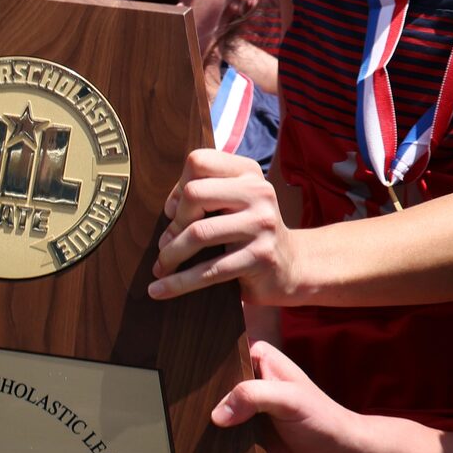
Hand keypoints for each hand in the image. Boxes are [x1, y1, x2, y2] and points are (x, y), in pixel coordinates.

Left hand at [152, 149, 303, 301]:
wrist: (291, 267)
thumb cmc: (249, 234)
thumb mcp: (231, 205)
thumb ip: (203, 196)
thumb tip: (169, 211)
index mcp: (248, 173)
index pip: (198, 162)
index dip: (178, 187)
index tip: (175, 212)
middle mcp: (258, 192)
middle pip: (194, 193)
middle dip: (174, 223)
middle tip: (167, 243)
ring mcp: (261, 224)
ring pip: (198, 233)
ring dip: (170, 255)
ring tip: (161, 268)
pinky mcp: (260, 256)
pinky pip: (209, 270)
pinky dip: (178, 283)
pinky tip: (160, 290)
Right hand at [208, 340, 384, 452]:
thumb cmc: (320, 419)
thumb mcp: (289, 399)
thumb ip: (252, 396)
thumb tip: (217, 415)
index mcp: (258, 356)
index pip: (224, 353)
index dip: (210, 366)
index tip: (195, 377)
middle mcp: (246, 376)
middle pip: (213, 380)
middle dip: (207, 394)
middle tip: (197, 405)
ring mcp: (241, 402)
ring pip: (211, 405)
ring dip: (207, 416)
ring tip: (200, 424)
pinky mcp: (238, 426)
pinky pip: (216, 429)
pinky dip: (213, 434)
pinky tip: (207, 439)